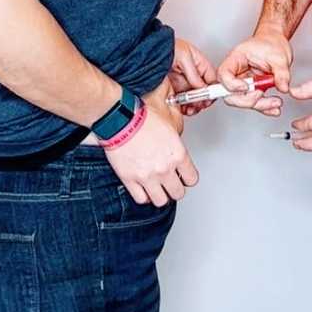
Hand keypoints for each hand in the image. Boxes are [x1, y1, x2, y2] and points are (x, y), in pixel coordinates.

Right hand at [105, 79, 197, 206]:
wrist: (119, 118)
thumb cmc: (141, 113)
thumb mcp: (169, 111)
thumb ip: (177, 120)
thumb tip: (177, 125)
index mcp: (177, 153)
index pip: (192, 178)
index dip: (188, 176)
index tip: (184, 174)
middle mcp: (164, 168)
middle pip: (178, 193)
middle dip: (175, 187)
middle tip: (170, 180)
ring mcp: (147, 177)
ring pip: (161, 200)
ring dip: (160, 194)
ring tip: (157, 186)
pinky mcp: (130, 180)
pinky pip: (141, 199)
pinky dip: (144, 195)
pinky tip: (143, 187)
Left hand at [168, 38, 217, 116]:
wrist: (146, 51)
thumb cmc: (164, 46)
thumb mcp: (183, 56)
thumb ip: (194, 73)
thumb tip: (203, 86)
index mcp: (198, 62)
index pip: (211, 78)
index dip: (212, 89)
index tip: (209, 98)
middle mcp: (191, 72)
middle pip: (202, 90)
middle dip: (202, 100)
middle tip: (198, 105)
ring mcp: (182, 80)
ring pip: (193, 97)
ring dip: (193, 105)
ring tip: (190, 108)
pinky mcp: (173, 87)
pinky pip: (182, 99)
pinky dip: (183, 106)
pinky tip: (182, 107)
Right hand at [217, 27, 291, 116]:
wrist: (277, 43)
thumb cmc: (272, 43)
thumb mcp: (279, 57)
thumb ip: (281, 73)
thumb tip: (283, 87)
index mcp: (237, 58)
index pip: (224, 74)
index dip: (232, 85)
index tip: (248, 87)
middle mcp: (237, 71)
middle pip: (229, 93)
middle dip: (246, 99)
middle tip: (261, 94)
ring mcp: (244, 81)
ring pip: (243, 100)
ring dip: (259, 105)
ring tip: (276, 102)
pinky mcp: (253, 89)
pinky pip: (254, 102)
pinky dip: (265, 107)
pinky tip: (274, 107)